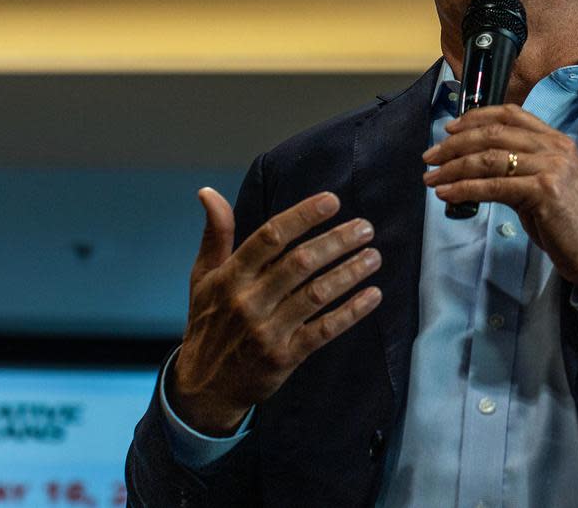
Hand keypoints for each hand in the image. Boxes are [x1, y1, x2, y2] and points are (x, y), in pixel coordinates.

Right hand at [170, 188, 382, 435]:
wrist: (203, 387)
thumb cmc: (208, 321)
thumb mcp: (203, 276)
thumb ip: (216, 234)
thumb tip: (209, 192)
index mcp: (230, 276)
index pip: (269, 237)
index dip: (302, 216)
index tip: (332, 201)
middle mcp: (248, 301)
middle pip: (299, 263)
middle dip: (336, 242)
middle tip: (365, 228)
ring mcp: (267, 330)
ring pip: (316, 294)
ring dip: (349, 273)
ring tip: (374, 256)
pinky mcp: (284, 357)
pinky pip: (323, 330)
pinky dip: (351, 312)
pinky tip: (373, 295)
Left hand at [422, 104, 577, 291]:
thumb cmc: (570, 221)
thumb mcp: (548, 184)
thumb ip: (522, 167)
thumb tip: (477, 165)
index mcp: (557, 140)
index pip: (511, 115)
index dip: (476, 117)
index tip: (450, 128)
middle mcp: (555, 148)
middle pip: (494, 134)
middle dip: (455, 144)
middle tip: (430, 156)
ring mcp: (551, 168)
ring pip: (489, 159)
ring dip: (453, 167)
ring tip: (431, 177)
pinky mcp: (543, 192)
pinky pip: (492, 186)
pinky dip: (464, 189)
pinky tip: (446, 193)